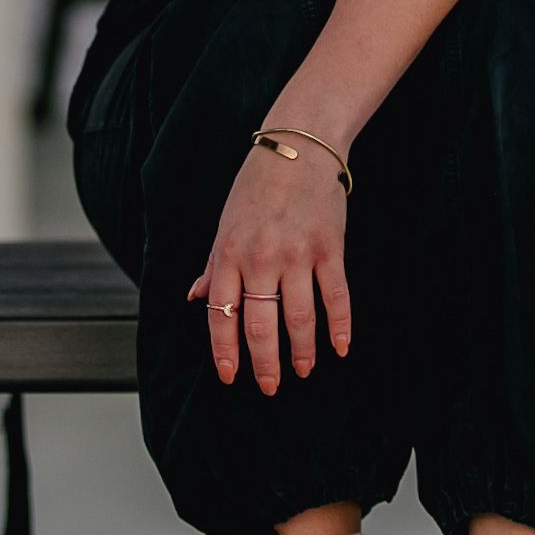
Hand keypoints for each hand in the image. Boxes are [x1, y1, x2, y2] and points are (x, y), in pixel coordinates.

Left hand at [186, 126, 351, 392]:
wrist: (298, 147)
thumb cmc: (257, 186)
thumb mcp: (226, 224)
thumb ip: (213, 265)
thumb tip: (195, 298)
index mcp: (229, 253)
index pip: (222, 314)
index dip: (224, 350)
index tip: (230, 377)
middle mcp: (261, 258)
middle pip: (261, 325)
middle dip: (264, 363)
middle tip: (270, 386)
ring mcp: (298, 255)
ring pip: (299, 319)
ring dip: (301, 352)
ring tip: (302, 370)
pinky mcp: (330, 248)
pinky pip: (336, 297)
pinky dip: (340, 327)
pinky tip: (340, 348)